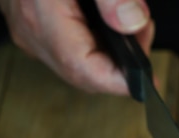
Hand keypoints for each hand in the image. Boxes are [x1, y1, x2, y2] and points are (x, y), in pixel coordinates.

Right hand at [0, 0, 154, 94]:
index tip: (146, 82)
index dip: (118, 82)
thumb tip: (133, 23)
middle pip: (82, 74)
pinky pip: (69, 50)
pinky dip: (95, 45)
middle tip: (143, 35)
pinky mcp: (35, 28)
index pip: (82, 69)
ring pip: (76, 65)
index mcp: (42, 15)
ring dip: (109, 54)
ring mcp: (31, 33)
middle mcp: (33, 33)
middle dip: (119, 65)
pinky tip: (109, 24)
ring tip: (131, 25)